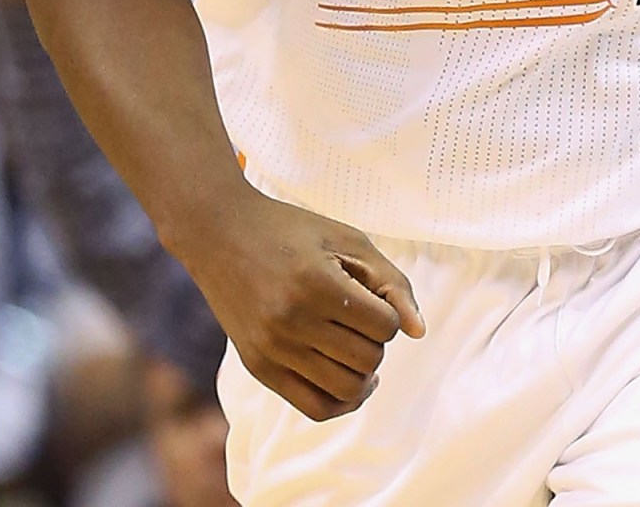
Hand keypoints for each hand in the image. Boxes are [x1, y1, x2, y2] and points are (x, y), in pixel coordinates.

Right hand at [171, 189, 424, 421]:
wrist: (220, 233)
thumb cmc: (292, 231)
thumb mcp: (349, 241)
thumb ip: (393, 283)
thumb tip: (418, 332)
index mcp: (316, 285)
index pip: (383, 326)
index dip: (390, 312)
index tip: (373, 295)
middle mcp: (291, 323)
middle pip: (367, 360)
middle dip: (377, 341)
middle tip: (362, 318)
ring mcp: (271, 350)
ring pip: (345, 389)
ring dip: (363, 370)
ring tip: (354, 345)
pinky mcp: (257, 367)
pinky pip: (313, 408)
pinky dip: (341, 401)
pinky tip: (349, 379)